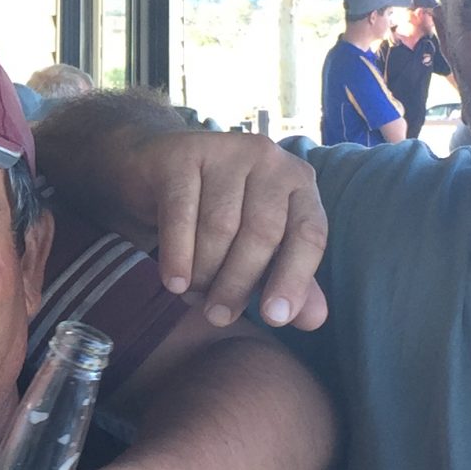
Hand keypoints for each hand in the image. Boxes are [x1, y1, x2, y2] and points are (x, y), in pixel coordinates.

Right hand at [131, 130, 330, 329]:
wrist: (157, 169)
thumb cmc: (216, 212)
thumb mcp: (257, 247)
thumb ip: (288, 279)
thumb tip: (314, 320)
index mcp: (298, 182)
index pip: (309, 233)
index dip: (295, 279)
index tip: (275, 319)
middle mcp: (269, 158)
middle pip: (262, 232)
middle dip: (239, 283)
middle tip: (219, 316)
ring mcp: (226, 149)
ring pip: (221, 226)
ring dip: (205, 272)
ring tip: (193, 296)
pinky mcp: (184, 153)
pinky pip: (182, 213)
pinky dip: (178, 254)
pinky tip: (174, 282)